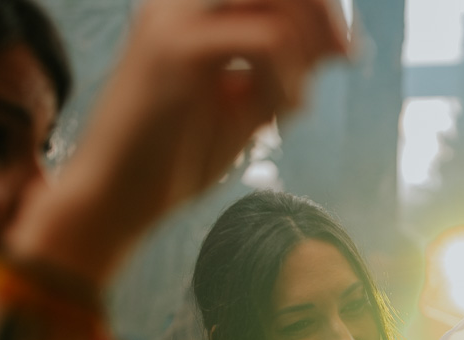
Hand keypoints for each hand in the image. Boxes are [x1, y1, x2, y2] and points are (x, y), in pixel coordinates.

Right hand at [7, 0, 347, 281]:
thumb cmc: (179, 154)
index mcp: (191, 7)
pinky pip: (265, 41)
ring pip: (278, 5)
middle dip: (325, 17)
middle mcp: (179, 0)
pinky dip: (285, 80)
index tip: (347, 50)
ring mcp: (175, 17)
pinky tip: (273, 115)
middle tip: (346, 58)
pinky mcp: (177, 47)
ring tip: (287, 106)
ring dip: (302, 59)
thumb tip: (341, 43)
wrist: (116, 197)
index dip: (321, 6)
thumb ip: (287, 67)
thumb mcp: (248, 103)